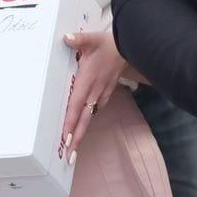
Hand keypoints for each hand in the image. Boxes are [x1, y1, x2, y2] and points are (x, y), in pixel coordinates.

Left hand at [60, 29, 127, 157]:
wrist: (131, 46)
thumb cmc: (110, 43)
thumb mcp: (93, 38)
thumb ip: (79, 39)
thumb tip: (66, 38)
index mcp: (88, 81)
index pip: (76, 105)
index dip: (71, 123)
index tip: (65, 139)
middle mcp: (94, 91)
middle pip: (83, 119)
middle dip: (76, 139)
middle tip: (68, 157)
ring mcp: (101, 93)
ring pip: (88, 117)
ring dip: (81, 132)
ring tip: (73, 147)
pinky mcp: (106, 91)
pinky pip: (95, 109)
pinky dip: (87, 119)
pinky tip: (83, 124)